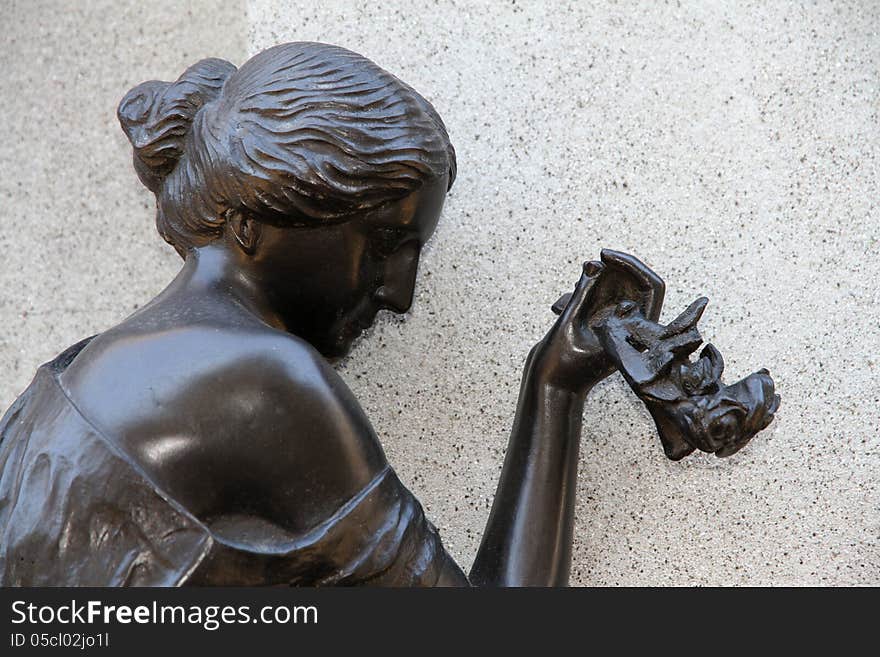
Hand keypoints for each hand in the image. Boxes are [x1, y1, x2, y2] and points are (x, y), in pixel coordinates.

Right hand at [530, 250, 664, 394]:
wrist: (549, 389)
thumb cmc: (561, 364)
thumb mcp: (570, 324)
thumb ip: (584, 292)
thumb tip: (596, 264)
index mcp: (636, 331)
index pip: (651, 287)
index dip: (632, 265)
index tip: (605, 256)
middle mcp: (631, 328)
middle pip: (631, 285)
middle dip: (607, 273)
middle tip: (585, 268)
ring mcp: (616, 327)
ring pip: (611, 291)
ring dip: (590, 285)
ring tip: (565, 299)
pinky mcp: (600, 328)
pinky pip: (598, 301)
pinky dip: (581, 295)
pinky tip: (559, 306)